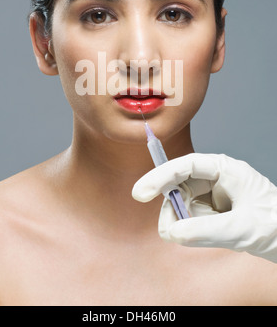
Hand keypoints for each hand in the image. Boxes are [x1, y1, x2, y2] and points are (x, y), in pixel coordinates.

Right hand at [132, 153, 276, 262]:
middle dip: (173, 209)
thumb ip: (206, 230)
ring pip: (181, 205)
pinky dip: (191, 230)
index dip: (160, 176)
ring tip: (203, 236)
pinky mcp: (210, 210)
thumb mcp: (242, 228)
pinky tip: (208, 236)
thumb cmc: (274, 224)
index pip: (185, 166)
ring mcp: (211, 194)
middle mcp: (214, 178)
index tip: (141, 193)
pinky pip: (189, 218)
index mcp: (224, 168)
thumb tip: (173, 233)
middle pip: (178, 187)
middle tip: (171, 231)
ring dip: (183, 223)